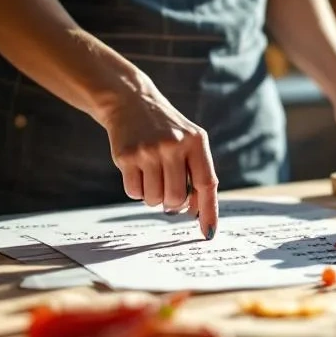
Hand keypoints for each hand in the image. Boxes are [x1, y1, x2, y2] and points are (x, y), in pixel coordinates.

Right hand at [101, 72, 218, 239]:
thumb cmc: (166, 130)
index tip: (209, 234)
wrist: (132, 102)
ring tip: (151, 175)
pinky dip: (136, 189)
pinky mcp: (126, 156)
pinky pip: (134, 193)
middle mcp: (173, 145)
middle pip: (176, 198)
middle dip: (171, 202)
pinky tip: (137, 170)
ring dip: (152, 196)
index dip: (208, 212)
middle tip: (166, 189)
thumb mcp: (189, 141)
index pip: (206, 184)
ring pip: (154, 199)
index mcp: (196, 141)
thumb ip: (197, 172)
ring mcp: (148, 150)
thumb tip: (195, 212)